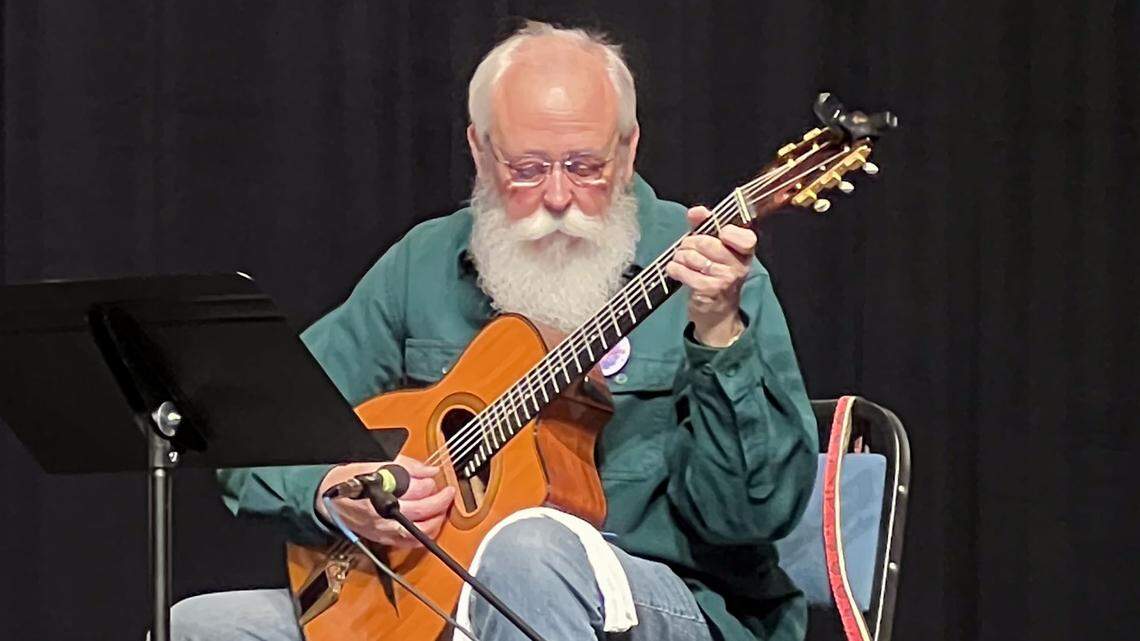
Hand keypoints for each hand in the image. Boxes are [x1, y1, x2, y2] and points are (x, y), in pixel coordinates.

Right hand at [315, 455, 455, 548]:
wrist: (327, 501)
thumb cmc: (347, 482)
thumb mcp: (374, 464)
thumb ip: (406, 466)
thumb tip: (428, 470)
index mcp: (376, 495)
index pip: (411, 492)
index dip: (427, 484)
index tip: (433, 476)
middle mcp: (380, 517)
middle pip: (419, 514)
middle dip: (439, 502)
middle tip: (448, 492)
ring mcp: (382, 532)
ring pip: (418, 533)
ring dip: (436, 521)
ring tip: (442, 508)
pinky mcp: (383, 540)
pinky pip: (410, 544)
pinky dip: (425, 536)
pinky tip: (431, 524)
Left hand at [665, 206, 754, 346]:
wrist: (718, 310)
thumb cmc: (715, 273)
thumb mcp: (715, 247)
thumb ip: (706, 224)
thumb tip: (696, 212)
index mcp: (745, 252)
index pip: (745, 238)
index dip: (729, 233)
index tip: (720, 233)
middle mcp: (739, 266)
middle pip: (706, 242)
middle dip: (690, 243)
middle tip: (687, 248)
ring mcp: (725, 279)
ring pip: (692, 255)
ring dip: (680, 256)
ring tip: (682, 261)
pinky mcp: (708, 290)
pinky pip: (683, 271)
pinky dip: (674, 268)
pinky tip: (676, 270)